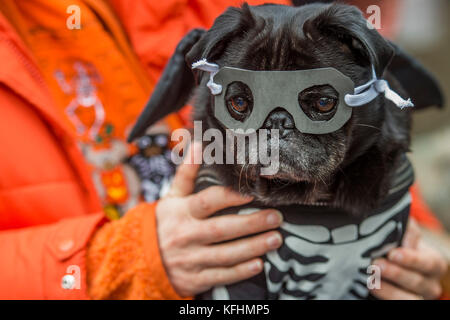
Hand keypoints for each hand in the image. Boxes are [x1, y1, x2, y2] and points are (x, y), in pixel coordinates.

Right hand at [156, 142, 282, 296]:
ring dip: (253, 247)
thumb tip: (199, 144)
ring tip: (275, 238)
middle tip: (276, 217)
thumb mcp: (172, 198)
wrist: (141, 259)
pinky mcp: (194, 279)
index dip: (230, 197)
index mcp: (181, 212)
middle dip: (252, 223)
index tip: (252, 193)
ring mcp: (190, 259)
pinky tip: (259, 264)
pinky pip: (221, 275)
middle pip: (222, 229)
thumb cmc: (164, 223)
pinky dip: (241, 271)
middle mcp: (186, 235)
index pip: (208, 202)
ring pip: (226, 254)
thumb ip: (187, 173)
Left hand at [371, 219, 446, 298]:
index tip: (393, 253)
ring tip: (371, 280)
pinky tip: (370, 287)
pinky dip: (384, 295)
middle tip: (377, 264)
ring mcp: (414, 295)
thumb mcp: (402, 232)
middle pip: (418, 282)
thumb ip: (405, 228)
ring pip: (408, 298)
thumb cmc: (394, 242)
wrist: (380, 257)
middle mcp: (428, 283)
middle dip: (397, 274)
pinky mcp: (397, 300)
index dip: (412, 259)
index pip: (429, 263)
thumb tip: (401, 229)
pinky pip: (394, 303)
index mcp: (433, 262)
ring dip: (389, 290)